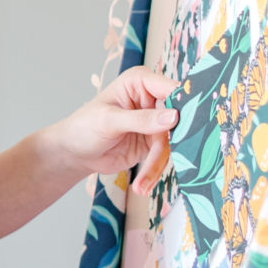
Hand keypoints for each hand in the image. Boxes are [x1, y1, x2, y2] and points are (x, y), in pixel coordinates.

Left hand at [42, 66, 177, 189]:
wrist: (75, 153)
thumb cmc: (84, 127)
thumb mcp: (109, 121)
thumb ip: (141, 119)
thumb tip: (174, 117)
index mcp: (141, 81)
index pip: (171, 89)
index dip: (184, 104)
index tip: (193, 123)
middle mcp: (152, 98)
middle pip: (179, 117)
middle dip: (176, 140)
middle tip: (179, 158)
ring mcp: (155, 121)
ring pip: (172, 142)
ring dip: (157, 165)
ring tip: (141, 185)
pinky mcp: (154, 142)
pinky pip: (163, 157)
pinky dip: (154, 172)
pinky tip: (142, 186)